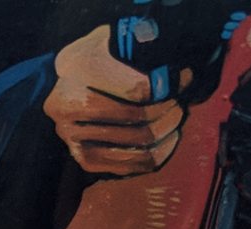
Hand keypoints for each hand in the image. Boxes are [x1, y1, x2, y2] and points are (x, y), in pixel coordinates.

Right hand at [45, 26, 187, 176]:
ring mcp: (73, 137)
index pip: (136, 90)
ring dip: (165, 134)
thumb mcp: (114, 39)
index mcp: (79, 70)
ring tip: (175, 120)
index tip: (183, 78)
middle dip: (168, 112)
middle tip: (180, 104)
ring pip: (136, 146)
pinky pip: (128, 166)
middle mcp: (69, 106)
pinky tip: (167, 141)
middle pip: (136, 120)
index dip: (166, 86)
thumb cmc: (98, 57)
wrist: (67, 84)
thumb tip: (172, 71)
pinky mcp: (83, 159)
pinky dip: (155, 156)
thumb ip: (139, 47)